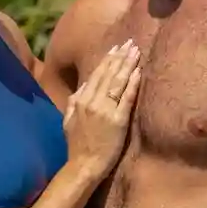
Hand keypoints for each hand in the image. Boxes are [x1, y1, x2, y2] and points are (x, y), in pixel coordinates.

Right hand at [62, 40, 141, 171]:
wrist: (83, 165)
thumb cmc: (77, 145)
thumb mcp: (68, 120)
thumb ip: (74, 101)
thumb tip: (83, 87)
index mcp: (80, 100)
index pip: (96, 74)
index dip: (108, 59)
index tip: (117, 47)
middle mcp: (92, 101)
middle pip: (109, 73)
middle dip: (120, 56)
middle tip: (131, 42)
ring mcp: (105, 110)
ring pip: (118, 81)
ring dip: (128, 64)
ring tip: (136, 52)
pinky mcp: (118, 120)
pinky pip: (126, 98)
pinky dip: (132, 84)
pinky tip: (138, 72)